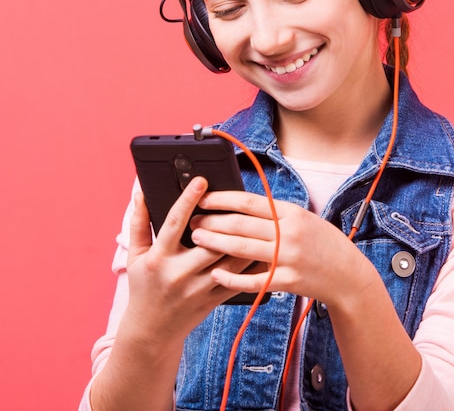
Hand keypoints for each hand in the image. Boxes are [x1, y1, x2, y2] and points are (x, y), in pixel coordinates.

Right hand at [123, 177, 253, 342]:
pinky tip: (261, 247)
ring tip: (255, 219)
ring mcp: (199, 289)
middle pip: (210, 242)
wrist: (151, 331)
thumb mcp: (134, 256)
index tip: (201, 180)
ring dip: (244, 240)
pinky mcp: (214, 300)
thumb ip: (138, 223)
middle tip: (237, 200)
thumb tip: (140, 192)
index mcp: (159, 258)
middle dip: (224, 220)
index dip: (188, 199)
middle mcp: (179, 273)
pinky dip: (252, 264)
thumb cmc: (143, 286)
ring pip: (230, 260)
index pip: (175, 223)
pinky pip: (239, 279)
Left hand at [190, 191, 373, 307]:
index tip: (204, 198)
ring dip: (215, 243)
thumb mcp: (304, 219)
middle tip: (193, 221)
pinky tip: (215, 274)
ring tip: (197, 239)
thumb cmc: (323, 243)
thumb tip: (241, 205)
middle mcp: (288, 233)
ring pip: (242, 249)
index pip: (249, 202)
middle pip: (241, 225)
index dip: (223, 200)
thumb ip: (276, 214)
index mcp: (291, 213)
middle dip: (213, 221)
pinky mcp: (287, 281)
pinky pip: (253, 280)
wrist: (347, 274)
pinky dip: (232, 278)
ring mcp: (287, 258)